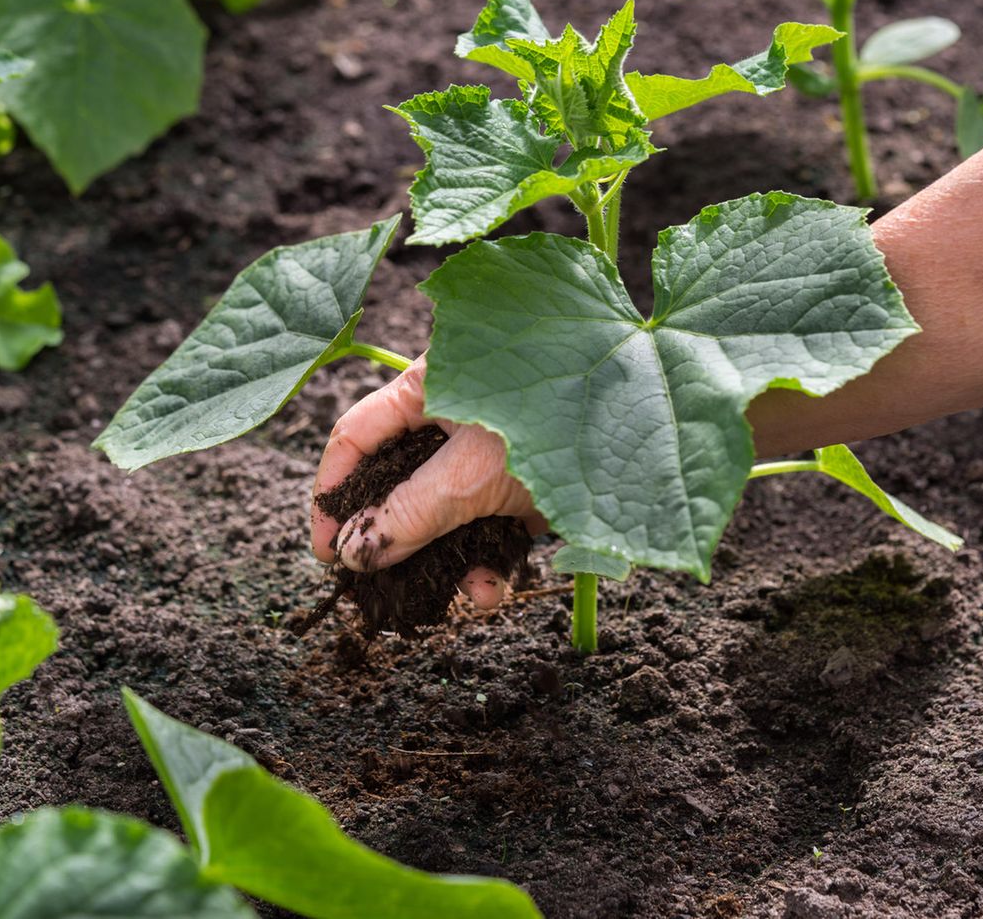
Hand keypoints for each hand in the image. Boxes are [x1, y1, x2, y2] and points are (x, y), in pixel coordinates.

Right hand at [310, 357, 544, 608]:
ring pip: (450, 512)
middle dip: (396, 540)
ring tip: (455, 599)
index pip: (357, 437)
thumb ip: (408, 514)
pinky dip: (490, 558)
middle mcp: (459, 412)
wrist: (657, 438)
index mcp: (430, 383)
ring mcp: (496, 450)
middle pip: (403, 481)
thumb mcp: (471, 474)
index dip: (333, 494)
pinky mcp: (531, 482)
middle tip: (381, 590)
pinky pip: (494, 524)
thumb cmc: (561, 423)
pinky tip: (493, 589)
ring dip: (447, 561)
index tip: (325, 553)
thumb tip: (352, 553)